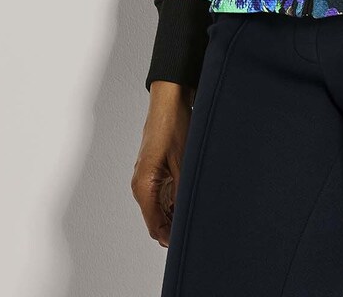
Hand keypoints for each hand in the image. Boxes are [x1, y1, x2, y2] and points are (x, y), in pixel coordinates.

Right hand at [131, 82, 193, 247]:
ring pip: (162, 208)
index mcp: (143, 186)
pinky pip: (165, 194)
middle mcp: (142, 185)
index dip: (171, 238)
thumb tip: (189, 216)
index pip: (154, 226)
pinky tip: (193, 197)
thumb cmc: (172, 125)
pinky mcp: (156, 170)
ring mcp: (148, 178)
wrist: (170, 100)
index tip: (189, 242)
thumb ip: (183, 192)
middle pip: (157, 220)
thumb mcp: (183, 162)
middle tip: (199, 227)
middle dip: (175, 227)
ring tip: (199, 213)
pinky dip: (177, 200)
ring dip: (177, 214)